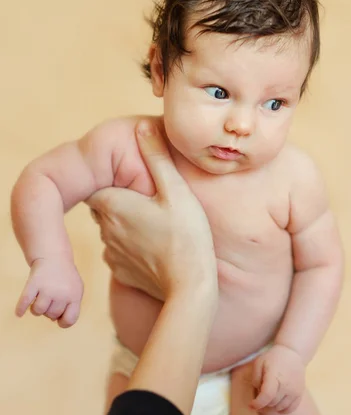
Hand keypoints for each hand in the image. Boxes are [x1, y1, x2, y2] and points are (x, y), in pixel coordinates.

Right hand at [15, 256, 82, 327]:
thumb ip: (70, 306)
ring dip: (36, 308)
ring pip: (38, 311)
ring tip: (39, 299)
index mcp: (75, 295)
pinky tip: (19, 313)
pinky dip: (21, 308)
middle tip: (50, 300)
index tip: (59, 317)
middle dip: (49, 311)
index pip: (70, 319)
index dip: (63, 321)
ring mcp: (48, 288)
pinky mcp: (34, 283)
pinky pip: (25, 301)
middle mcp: (62, 293)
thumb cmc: (65, 278)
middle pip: (51, 315)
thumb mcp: (76, 290)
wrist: (54, 257)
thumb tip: (56, 320)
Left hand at [87, 119, 216, 300]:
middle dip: (118, 201)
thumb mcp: (176, 190)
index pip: (97, 186)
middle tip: (145, 200)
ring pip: (110, 230)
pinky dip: (131, 247)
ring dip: (125, 224)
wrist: (189, 286)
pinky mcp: (121, 272)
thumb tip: (142, 127)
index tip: (129, 181)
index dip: (110, 181)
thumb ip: (157, 157)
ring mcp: (112, 252)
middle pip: (103, 207)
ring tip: (154, 225)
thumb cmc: (187, 234)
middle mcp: (106, 228)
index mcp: (115, 204)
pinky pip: (119, 252)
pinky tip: (154, 247)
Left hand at [251, 344, 304, 412]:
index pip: (267, 395)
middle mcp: (287, 385)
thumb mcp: (259, 363)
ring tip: (267, 399)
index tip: (251, 405)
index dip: (257, 403)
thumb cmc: (272, 358)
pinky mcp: (300, 394)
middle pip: (272, 403)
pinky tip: (276, 403)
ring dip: (271, 407)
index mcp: (275, 376)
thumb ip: (256, 379)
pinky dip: (281, 410)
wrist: (292, 353)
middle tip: (258, 398)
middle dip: (262, 404)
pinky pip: (290, 409)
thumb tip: (258, 394)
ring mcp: (295, 391)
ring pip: (280, 408)